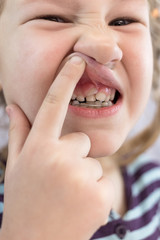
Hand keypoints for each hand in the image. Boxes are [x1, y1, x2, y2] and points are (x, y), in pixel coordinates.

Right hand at [1, 56, 113, 239]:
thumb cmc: (24, 201)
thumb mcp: (16, 166)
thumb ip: (19, 133)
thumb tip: (14, 105)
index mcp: (38, 148)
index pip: (53, 105)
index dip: (65, 79)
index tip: (76, 60)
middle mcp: (59, 157)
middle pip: (81, 140)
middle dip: (72, 156)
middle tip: (59, 179)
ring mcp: (81, 176)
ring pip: (93, 162)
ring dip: (83, 175)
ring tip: (66, 195)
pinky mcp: (100, 195)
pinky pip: (103, 180)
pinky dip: (93, 192)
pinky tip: (78, 206)